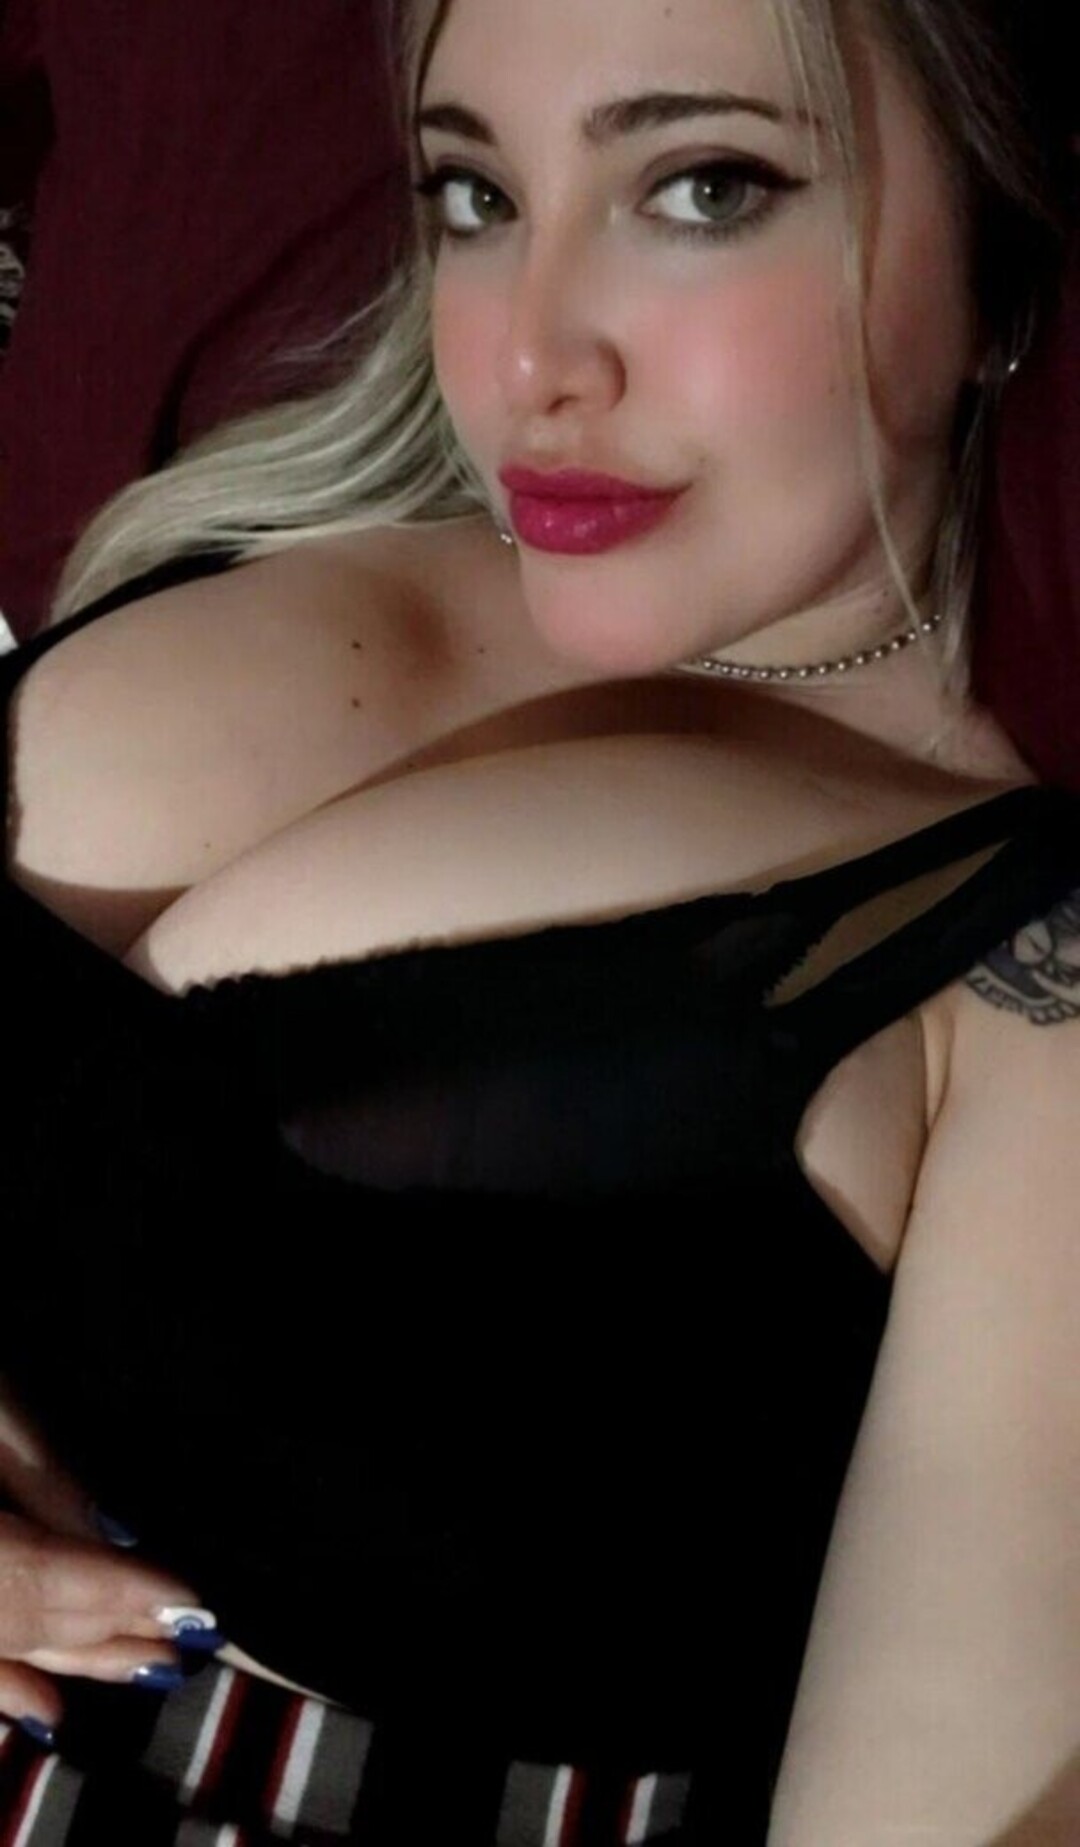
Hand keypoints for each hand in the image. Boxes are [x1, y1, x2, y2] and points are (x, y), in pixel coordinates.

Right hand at [0, 1383, 199, 1735]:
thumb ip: (42, 1478)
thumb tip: (119, 1540)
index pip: (27, 1578)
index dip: (111, 1594)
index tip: (192, 1601)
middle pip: (7, 1620)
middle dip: (99, 1634)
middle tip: (187, 1641)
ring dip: (61, 1661)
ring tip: (142, 1668)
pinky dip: (1, 1682)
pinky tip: (44, 1707)